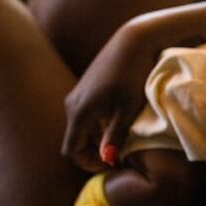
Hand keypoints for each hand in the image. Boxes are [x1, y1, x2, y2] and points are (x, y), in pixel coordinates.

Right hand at [62, 23, 156, 172]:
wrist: (133, 41)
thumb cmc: (134, 74)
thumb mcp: (128, 109)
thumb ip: (115, 135)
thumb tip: (107, 160)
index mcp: (79, 112)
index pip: (71, 150)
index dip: (89, 163)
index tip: (112, 164)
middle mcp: (72, 104)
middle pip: (76, 140)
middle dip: (94, 153)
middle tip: (119, 157)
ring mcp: (77, 94)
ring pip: (82, 127)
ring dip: (97, 139)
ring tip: (122, 141)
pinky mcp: (85, 88)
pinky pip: (86, 115)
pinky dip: (99, 125)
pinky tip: (120, 122)